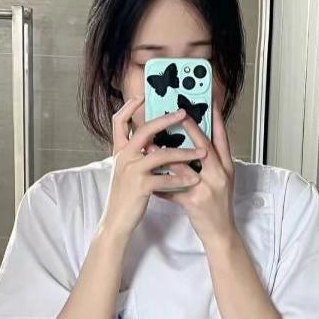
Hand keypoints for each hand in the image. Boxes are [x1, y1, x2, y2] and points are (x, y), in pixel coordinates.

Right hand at [98, 96, 206, 237]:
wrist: (116, 222)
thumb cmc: (125, 197)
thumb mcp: (126, 172)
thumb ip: (136, 156)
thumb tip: (152, 144)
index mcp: (120, 151)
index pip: (119, 121)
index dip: (129, 107)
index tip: (143, 96)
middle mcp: (124, 157)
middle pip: (145, 131)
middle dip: (166, 120)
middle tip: (184, 113)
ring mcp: (131, 171)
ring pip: (161, 155)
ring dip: (184, 153)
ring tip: (202, 153)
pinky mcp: (140, 186)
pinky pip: (165, 178)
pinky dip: (181, 178)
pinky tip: (194, 179)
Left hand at [146, 96, 236, 247]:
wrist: (221, 233)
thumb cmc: (218, 206)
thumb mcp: (220, 181)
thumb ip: (210, 162)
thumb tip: (195, 143)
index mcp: (226, 167)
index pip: (222, 138)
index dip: (216, 118)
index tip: (209, 100)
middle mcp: (220, 175)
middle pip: (204, 146)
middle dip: (190, 128)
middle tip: (177, 112)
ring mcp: (208, 189)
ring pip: (184, 166)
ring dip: (165, 155)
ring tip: (151, 145)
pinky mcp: (195, 203)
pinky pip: (173, 190)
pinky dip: (160, 184)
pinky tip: (149, 178)